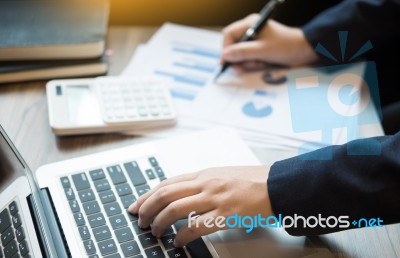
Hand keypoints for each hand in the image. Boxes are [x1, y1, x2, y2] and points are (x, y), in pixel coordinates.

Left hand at [128, 165, 271, 246]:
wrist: (276, 184)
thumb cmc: (251, 180)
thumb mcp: (221, 174)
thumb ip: (201, 183)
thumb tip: (180, 195)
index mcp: (203, 174)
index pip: (167, 183)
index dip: (147, 195)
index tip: (136, 205)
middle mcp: (205, 184)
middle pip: (165, 194)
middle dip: (147, 209)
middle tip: (141, 220)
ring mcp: (214, 198)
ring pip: (175, 209)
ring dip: (160, 222)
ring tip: (155, 232)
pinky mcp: (225, 215)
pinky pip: (196, 227)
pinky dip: (182, 236)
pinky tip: (178, 242)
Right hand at [221, 14, 317, 73]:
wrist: (305, 51)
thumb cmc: (286, 46)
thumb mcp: (263, 51)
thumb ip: (243, 52)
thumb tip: (225, 55)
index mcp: (251, 24)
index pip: (229, 35)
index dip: (225, 49)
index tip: (226, 62)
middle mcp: (251, 30)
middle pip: (234, 45)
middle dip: (238, 58)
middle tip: (241, 69)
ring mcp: (255, 39)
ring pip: (241, 54)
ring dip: (248, 62)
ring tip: (260, 64)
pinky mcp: (259, 48)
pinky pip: (249, 57)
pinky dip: (254, 63)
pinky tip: (263, 64)